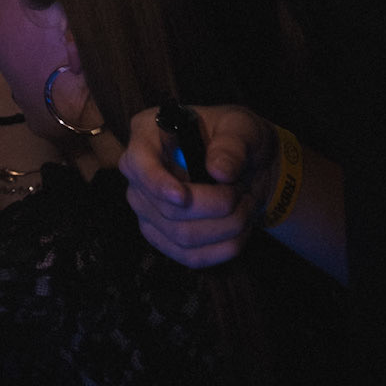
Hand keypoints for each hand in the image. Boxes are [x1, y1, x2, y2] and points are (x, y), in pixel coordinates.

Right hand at [121, 104, 273, 267]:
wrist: (247, 167)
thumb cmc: (236, 138)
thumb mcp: (241, 128)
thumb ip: (232, 145)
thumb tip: (218, 171)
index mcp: (147, 134)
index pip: (138, 163)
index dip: (157, 183)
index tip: (183, 197)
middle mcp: (138, 173)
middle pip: (166, 208)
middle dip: (214, 207)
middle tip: (241, 193)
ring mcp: (147, 208)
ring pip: (182, 236)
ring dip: (224, 228)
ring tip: (244, 208)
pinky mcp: (163, 237)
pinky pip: (190, 257)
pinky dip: (223, 249)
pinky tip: (239, 232)